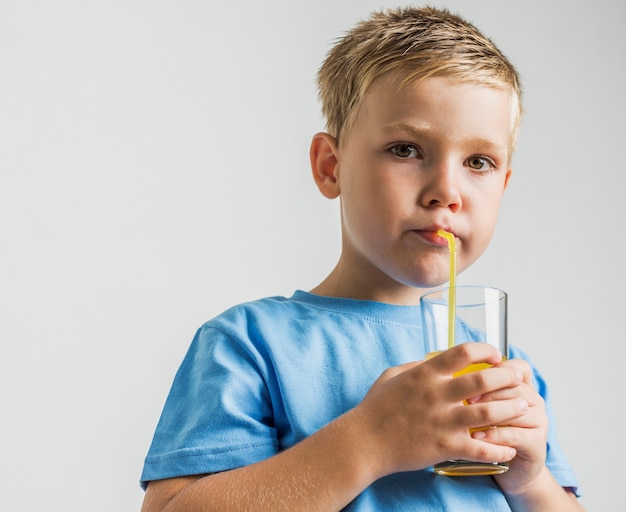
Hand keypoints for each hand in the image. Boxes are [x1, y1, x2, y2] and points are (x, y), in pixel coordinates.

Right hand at [350, 342, 527, 478]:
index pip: (463, 351)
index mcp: (425, 373)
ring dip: (511, 409)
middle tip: (518, 379)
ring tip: (523, 407)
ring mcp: (441, 421)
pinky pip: (480, 448)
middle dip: (507, 377)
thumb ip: (418, 366)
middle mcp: (436, 394)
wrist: (364, 442)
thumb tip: (437, 359)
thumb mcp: (393, 375)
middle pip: (483, 379)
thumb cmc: (376, 407)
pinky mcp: (444, 446)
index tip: (496, 355)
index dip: (486, 350)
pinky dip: (499, 449)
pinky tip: (509, 448)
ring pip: (489, 412)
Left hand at [470, 358, 548, 494]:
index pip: (518, 367)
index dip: (499, 368)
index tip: (474, 373)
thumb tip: (446, 372)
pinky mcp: (536, 442)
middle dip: (488, 391)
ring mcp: (538, 420)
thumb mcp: (481, 404)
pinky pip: (515, 434)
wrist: (511, 466)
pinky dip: (494, 435)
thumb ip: (472, 386)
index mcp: (522, 385)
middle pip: (515, 386)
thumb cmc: (491, 429)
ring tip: (467, 418)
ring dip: (490, 413)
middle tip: (466, 398)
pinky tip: (476, 437)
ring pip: (516, 409)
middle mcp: (533, 399)